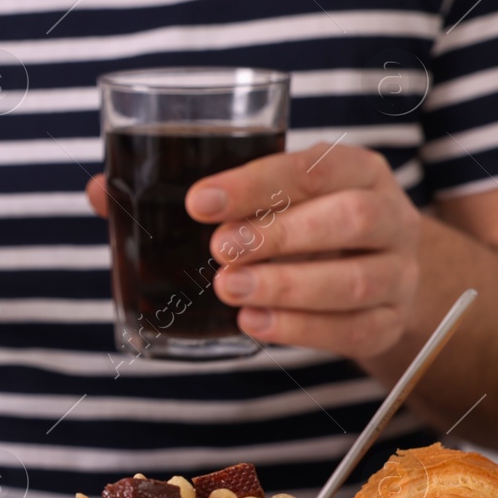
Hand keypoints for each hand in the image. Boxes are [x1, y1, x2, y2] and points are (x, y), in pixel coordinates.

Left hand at [86, 144, 422, 358]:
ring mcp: (397, 273)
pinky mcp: (389, 324)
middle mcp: (389, 216)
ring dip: (287, 287)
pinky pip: (355, 330)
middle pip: (347, 220)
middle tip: (218, 252)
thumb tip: (100, 191)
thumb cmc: (299, 223)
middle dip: (278, 236)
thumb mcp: (262, 198)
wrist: (372, 271)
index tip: (200, 201)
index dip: (257, 183)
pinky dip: (302, 330)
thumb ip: (189, 194)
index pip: (313, 167)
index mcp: (356, 170)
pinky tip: (254, 325)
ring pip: (354, 280)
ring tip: (231, 291)